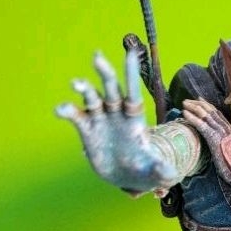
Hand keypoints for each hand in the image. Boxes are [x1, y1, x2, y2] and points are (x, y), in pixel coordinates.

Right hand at [56, 50, 177, 192]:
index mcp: (135, 119)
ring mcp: (101, 120)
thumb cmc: (145, 171)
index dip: (131, 74)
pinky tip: (61, 110)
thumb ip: (162, 170)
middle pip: (111, 88)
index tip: (131, 53)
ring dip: (84, 88)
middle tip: (98, 56)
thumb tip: (170, 173)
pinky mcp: (88, 130)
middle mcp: (117, 114)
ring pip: (91, 98)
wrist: (127, 177)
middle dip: (105, 73)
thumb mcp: (157, 173)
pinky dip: (68, 110)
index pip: (134, 92)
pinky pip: (76, 116)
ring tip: (76, 83)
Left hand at [181, 99, 230, 189]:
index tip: (198, 99)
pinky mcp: (214, 138)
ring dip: (193, 108)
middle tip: (186, 101)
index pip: (217, 113)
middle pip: (210, 111)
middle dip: (197, 104)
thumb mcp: (228, 149)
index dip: (207, 105)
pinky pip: (202, 125)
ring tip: (184, 104)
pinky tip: (185, 114)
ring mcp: (220, 132)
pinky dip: (192, 118)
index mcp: (229, 129)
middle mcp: (225, 127)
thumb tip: (214, 139)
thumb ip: (222, 141)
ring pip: (205, 115)